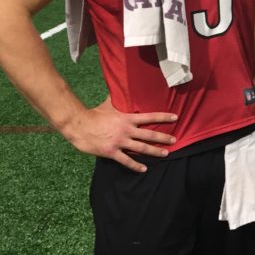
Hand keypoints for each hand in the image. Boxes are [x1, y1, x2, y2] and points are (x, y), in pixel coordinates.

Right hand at [61, 96, 176, 172]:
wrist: (79, 125)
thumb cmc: (94, 113)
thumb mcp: (109, 103)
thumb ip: (118, 97)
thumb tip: (121, 85)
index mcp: (127, 118)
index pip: (150, 117)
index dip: (163, 117)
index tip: (175, 117)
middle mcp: (126, 130)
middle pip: (149, 134)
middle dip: (163, 138)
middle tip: (174, 140)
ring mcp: (119, 142)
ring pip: (141, 148)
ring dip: (154, 151)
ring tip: (165, 154)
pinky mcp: (111, 152)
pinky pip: (126, 160)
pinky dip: (136, 165)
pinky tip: (144, 169)